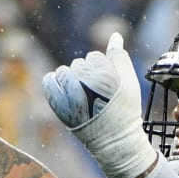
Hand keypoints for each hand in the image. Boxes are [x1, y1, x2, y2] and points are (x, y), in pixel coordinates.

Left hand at [41, 32, 156, 177]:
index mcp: (105, 75)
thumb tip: (114, 34)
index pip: (95, 57)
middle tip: (97, 95)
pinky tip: (65, 93)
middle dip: (87, 75)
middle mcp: (86, 83)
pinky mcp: (58, 104)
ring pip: (64, 71)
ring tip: (82, 96)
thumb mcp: (130, 83)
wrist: (115, 142)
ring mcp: (70, 94)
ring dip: (71, 80)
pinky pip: (48, 81)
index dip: (102, 70)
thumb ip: (120, 57)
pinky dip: (55, 84)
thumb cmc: (125, 112)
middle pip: (79, 64)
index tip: (108, 86)